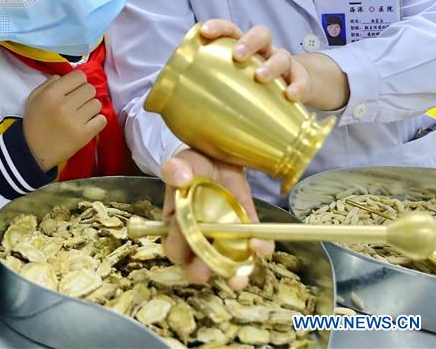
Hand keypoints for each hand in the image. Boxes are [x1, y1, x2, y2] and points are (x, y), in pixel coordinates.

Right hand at [23, 70, 106, 170]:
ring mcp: (75, 120)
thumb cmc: (34, 123)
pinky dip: (97, 121)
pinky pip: (102, 120)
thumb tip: (65, 77)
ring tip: (82, 115)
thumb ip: (49, 83)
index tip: (74, 90)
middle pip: (90, 89)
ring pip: (97, 104)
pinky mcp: (84, 135)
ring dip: (91, 108)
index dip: (78, 81)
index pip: (79, 76)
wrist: (33, 152)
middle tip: (78, 104)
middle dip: (85, 95)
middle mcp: (64, 105)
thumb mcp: (34, 98)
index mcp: (51, 94)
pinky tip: (87, 124)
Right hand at [161, 149, 273, 288]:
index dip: (178, 248)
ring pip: (227, 263)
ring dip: (232, 274)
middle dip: (200, 270)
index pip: (174, 245)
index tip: (185, 242)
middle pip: (197, 261)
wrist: (219, 154)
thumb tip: (178, 176)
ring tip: (236, 280)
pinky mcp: (247, 229)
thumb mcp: (183, 162)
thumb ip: (177, 168)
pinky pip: (255, 245)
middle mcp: (200, 236)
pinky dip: (260, 249)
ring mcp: (225, 236)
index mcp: (178, 222)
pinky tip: (260, 246)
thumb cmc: (195, 163)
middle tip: (203, 273)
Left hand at [200, 20, 310, 102]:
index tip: (204, 32)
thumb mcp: (230, 81)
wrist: (291, 90)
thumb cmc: (251, 84)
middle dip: (248, 42)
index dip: (218, 27)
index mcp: (243, 47)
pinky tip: (291, 96)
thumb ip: (206, 88)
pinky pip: (301, 79)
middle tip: (237, 55)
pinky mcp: (300, 78)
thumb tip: (173, 108)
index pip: (231, 30)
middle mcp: (264, 50)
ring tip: (261, 77)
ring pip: (281, 55)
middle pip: (260, 34)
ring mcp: (283, 63)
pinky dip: (298, 86)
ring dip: (271, 65)